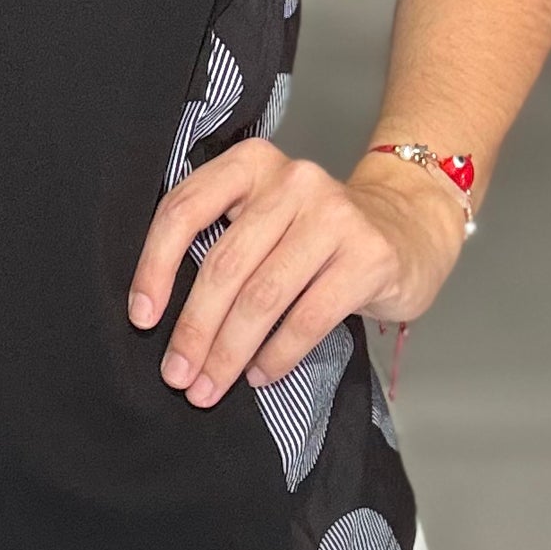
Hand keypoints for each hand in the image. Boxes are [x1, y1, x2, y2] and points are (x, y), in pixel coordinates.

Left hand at [126, 139, 467, 407]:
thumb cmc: (317, 233)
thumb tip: (158, 314)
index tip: (141, 318)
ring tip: (210, 386)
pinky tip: (259, 375)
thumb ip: (220, 239)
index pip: (185, 210)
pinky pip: (307, 318)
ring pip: (262, 297)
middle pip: (223, 264)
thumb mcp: (265, 215)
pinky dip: (277, 355)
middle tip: (177, 375)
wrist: (409, 227)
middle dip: (193, 329)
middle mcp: (292, 180)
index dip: (154, 268)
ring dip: (229, 352)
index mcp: (251, 163)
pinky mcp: (368, 255)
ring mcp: (334, 215)